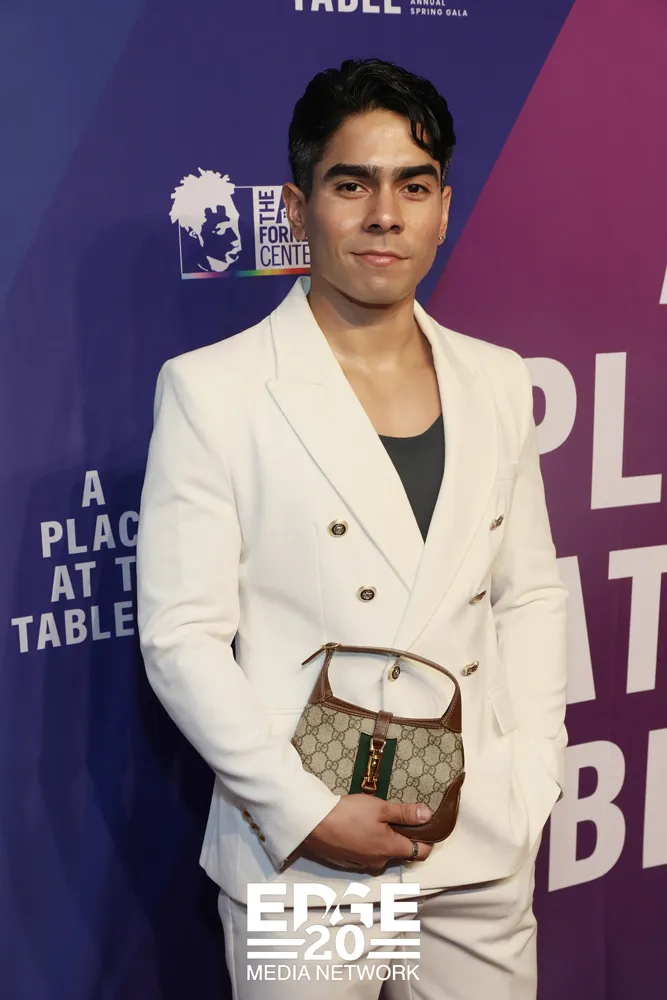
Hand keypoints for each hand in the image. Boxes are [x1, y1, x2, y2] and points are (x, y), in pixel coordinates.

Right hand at [300, 794, 433, 872]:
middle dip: (400, 836)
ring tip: (370, 819)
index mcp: (390, 849)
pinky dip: (366, 843)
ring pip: (381, 853)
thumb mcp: (380, 808)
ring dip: (381, 839)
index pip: (421, 853)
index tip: (423, 825)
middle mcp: (379, 862)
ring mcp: (362, 864)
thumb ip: (405, 813)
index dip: (427, 839)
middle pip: (400, 852)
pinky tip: (355, 828)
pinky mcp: (347, 862)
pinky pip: (365, 854)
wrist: (313, 824)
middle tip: (390, 815)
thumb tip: (428, 816)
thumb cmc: (349, 814)